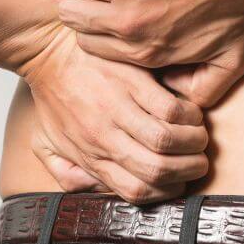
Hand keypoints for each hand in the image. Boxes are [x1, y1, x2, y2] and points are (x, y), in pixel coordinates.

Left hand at [18, 23, 209, 203]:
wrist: (48, 52)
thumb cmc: (53, 98)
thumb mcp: (45, 145)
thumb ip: (69, 175)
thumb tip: (98, 191)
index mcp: (90, 156)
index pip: (136, 190)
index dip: (166, 191)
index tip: (178, 182)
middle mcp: (106, 137)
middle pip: (157, 170)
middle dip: (187, 171)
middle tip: (198, 160)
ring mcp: (119, 108)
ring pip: (167, 140)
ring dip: (192, 142)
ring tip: (197, 136)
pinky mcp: (132, 81)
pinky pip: (170, 107)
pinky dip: (187, 114)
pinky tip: (188, 111)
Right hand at [58, 0, 243, 106]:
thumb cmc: (243, 7)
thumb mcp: (233, 61)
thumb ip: (207, 88)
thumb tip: (182, 93)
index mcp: (145, 50)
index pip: (91, 45)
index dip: (97, 28)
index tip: (109, 13)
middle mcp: (126, 23)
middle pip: (72, 15)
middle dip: (84, 2)